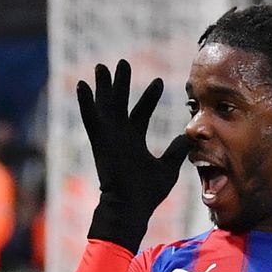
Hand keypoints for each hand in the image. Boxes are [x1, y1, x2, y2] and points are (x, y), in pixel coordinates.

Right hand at [77, 60, 189, 252]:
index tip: (158, 80)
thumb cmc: (148, 193)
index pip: (141, 113)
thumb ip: (176, 151)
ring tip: (102, 66)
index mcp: (133, 141)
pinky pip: (91, 121)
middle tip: (121, 62)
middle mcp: (119, 137)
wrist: (130, 208)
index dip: (148, 97)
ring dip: (104, 86)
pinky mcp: (100, 144)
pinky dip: (85, 104)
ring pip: (105, 107)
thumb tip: (189, 137)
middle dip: (120, 84)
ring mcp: (109, 139)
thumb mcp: (168, 168)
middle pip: (119, 104)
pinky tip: (82, 86)